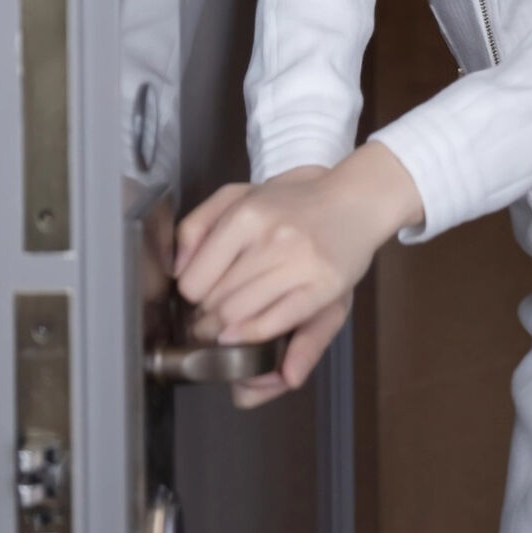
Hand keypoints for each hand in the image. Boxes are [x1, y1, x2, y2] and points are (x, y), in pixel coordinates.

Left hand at [173, 145, 423, 410]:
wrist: (354, 200)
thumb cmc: (291, 203)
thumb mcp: (239, 195)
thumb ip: (197, 225)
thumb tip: (177, 269)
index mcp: (246, 214)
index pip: (194, 280)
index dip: (191, 296)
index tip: (198, 296)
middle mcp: (273, 238)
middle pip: (215, 303)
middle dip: (205, 318)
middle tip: (208, 319)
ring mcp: (301, 263)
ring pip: (239, 317)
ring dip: (224, 331)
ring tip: (224, 328)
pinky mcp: (324, 287)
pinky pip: (275, 324)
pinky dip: (253, 336)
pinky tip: (243, 335)